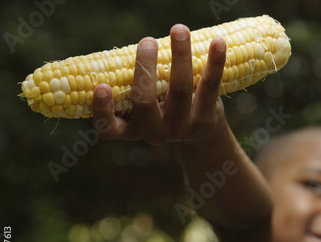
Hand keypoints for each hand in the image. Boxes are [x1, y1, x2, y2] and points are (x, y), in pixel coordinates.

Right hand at [92, 24, 226, 143]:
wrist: (200, 132)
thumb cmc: (162, 107)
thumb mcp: (145, 103)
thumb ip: (137, 82)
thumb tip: (137, 44)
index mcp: (132, 128)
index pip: (109, 129)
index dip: (103, 111)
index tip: (102, 86)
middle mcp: (155, 132)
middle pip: (144, 101)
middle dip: (144, 68)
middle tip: (147, 40)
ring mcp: (181, 127)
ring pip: (180, 89)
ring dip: (179, 55)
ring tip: (178, 29)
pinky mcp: (205, 118)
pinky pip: (210, 87)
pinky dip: (215, 62)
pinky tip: (218, 41)